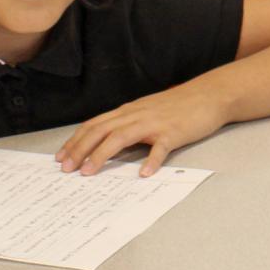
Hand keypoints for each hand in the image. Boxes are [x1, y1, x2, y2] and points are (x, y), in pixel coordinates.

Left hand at [55, 87, 224, 177]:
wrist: (209, 95)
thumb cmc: (178, 106)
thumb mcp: (147, 111)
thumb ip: (129, 123)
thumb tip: (107, 143)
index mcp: (129, 111)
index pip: (95, 125)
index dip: (75, 141)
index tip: (60, 158)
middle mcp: (137, 115)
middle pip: (101, 130)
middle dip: (80, 150)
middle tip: (66, 169)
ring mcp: (155, 123)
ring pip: (121, 137)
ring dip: (102, 155)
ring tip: (89, 172)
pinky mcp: (173, 132)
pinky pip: (160, 148)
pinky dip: (151, 161)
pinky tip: (144, 174)